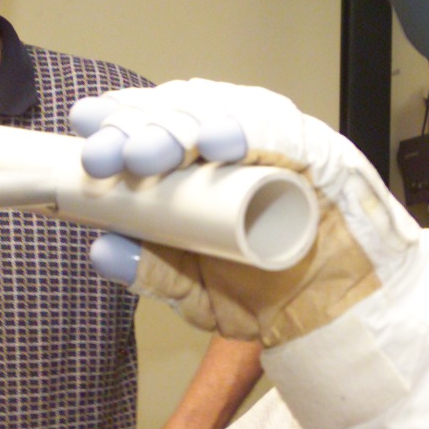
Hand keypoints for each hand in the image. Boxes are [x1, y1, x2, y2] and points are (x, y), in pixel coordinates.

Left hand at [70, 80, 425, 346]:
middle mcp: (234, 145)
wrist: (342, 319)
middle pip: (179, 110)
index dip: (119, 120)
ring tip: (149, 154)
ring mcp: (275, 144)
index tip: (86, 131)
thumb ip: (157, 273)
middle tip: (108, 155)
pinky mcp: (317, 151)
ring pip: (221, 109)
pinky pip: (280, 130)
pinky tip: (219, 144)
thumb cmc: (271, 295)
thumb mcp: (200, 294)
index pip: (154, 124)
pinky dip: (248, 131)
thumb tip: (101, 249)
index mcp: (199, 168)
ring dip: (180, 127)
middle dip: (138, 127)